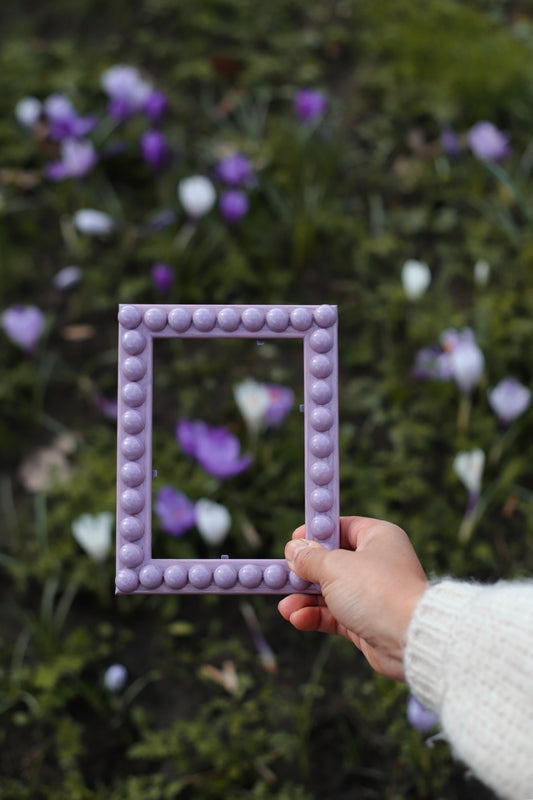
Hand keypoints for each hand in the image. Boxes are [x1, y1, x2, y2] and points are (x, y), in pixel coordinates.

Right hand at [278, 516, 426, 680]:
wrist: (409, 640)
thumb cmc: (377, 591)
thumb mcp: (335, 567)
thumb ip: (310, 559)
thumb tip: (294, 550)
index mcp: (378, 537)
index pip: (342, 527)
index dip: (316, 533)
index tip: (292, 541)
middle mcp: (377, 563)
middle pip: (331, 561)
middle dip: (304, 572)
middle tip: (281, 576)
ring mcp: (372, 593)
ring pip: (329, 591)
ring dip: (305, 598)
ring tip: (284, 606)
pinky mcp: (366, 620)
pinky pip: (334, 614)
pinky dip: (315, 616)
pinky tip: (297, 618)